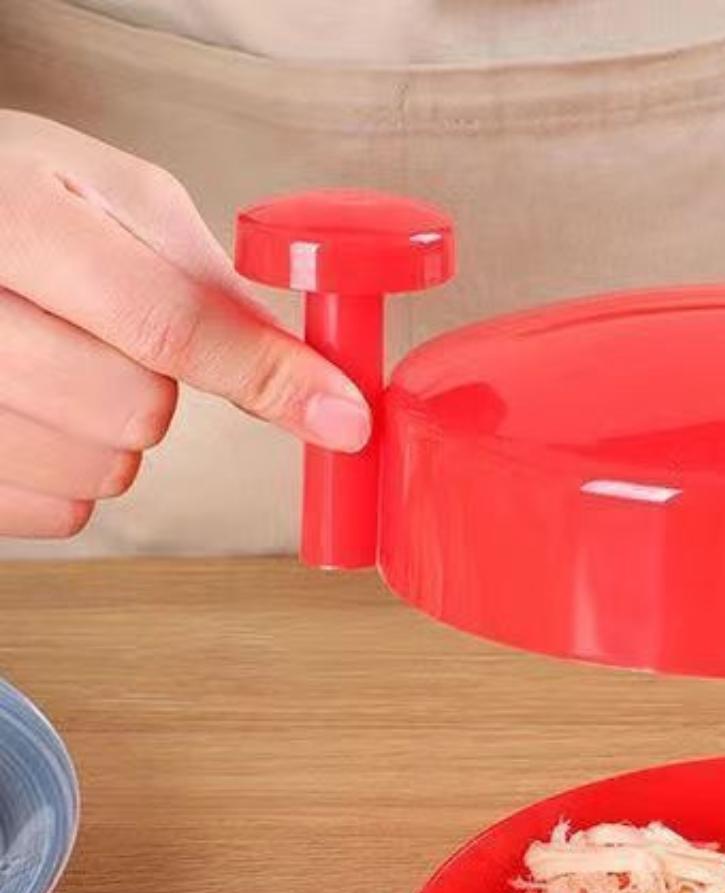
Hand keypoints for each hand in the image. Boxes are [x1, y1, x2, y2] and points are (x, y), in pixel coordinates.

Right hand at [0, 112, 369, 537]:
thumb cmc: (21, 198)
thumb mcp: (117, 205)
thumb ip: (216, 293)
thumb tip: (322, 387)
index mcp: (14, 212)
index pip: (166, 322)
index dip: (266, 375)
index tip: (345, 418)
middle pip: (133, 411)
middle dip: (156, 390)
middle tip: (112, 340)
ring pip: (97, 474)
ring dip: (111, 439)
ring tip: (62, 363)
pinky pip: (52, 514)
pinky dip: (66, 478)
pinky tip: (33, 410)